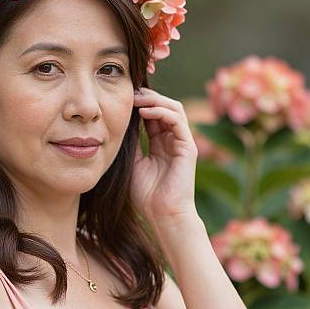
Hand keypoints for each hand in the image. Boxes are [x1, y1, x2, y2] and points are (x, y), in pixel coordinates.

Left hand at [130, 87, 198, 231]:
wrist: (161, 216)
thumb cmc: (146, 195)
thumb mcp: (132, 162)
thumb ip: (131, 143)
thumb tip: (120, 122)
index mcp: (160, 143)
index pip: (152, 115)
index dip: (139, 104)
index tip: (122, 98)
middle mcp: (173, 140)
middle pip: (164, 107)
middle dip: (147, 97)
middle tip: (129, 93)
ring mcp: (182, 142)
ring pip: (173, 108)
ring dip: (154, 100)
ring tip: (136, 99)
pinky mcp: (189, 147)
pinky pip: (177, 121)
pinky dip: (161, 112)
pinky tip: (144, 112)